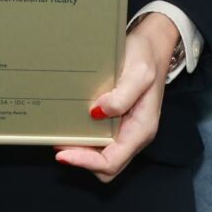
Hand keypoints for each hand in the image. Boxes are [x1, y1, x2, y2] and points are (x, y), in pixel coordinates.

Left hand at [54, 12, 177, 183]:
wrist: (152, 44)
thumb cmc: (147, 57)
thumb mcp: (139, 73)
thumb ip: (122, 96)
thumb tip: (97, 113)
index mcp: (141, 130)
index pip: (112, 161)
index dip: (86, 162)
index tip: (63, 154)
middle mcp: (134, 135)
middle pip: (107, 167)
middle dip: (82, 160)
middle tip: (58, 145)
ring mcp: (127, 130)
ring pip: (103, 156)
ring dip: (82, 152)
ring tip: (61, 138)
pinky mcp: (119, 122)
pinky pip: (102, 141)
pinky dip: (85, 141)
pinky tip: (72, 128)